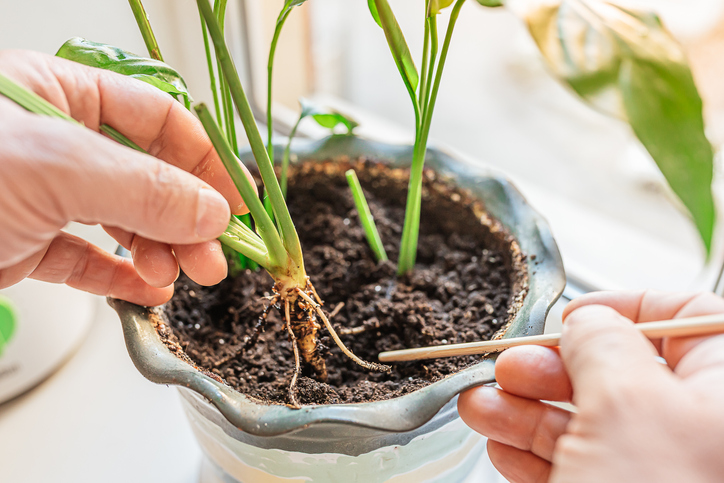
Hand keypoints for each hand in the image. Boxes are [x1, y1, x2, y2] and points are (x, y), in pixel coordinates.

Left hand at [0, 50, 253, 304]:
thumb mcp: (56, 168)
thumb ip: (143, 190)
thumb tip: (212, 213)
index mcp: (59, 94)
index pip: (157, 117)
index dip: (205, 159)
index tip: (236, 202)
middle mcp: (55, 143)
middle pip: (147, 176)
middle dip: (186, 219)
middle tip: (212, 256)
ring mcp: (39, 196)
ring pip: (122, 220)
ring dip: (160, 251)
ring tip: (177, 275)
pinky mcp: (22, 245)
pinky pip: (86, 259)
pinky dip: (121, 277)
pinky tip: (148, 290)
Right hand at [458, 290, 723, 482]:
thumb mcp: (628, 402)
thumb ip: (602, 343)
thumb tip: (586, 321)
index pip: (686, 320)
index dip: (624, 309)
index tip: (571, 316)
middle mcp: (699, 431)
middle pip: (620, 374)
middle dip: (551, 368)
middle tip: (505, 367)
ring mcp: (658, 472)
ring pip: (588, 425)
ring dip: (525, 411)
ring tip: (479, 407)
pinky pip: (576, 469)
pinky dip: (533, 456)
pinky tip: (500, 448)